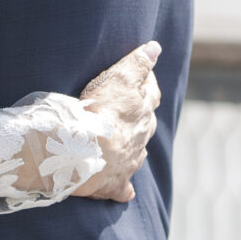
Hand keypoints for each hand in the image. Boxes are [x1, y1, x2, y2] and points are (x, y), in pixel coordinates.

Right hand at [75, 41, 160, 202]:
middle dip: (140, 117)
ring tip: (122, 145)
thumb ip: (137, 64)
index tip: (140, 78)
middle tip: (128, 111)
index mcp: (141, 111)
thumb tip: (156, 47)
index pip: (150, 93)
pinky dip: (123, 188)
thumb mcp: (117, 79)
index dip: (146, 84)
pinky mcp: (113, 183)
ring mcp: (128, 161)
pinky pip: (122, 187)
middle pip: (146, 124)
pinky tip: (125, 192)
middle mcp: (140, 137)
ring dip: (132, 148)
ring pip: (136, 153)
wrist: (84, 152)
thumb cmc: (98, 112)